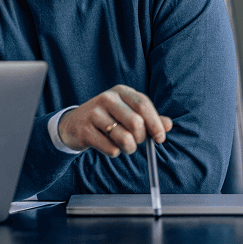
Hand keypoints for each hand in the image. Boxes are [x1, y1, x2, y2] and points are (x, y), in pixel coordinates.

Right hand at [57, 84, 172, 156]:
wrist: (74, 124)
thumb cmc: (108, 119)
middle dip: (141, 138)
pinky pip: (111, 149)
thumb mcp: (128, 113)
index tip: (160, 138)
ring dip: (129, 148)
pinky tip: (106, 144)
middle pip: (136, 123)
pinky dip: (114, 152)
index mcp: (120, 91)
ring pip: (125, 138)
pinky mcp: (85, 130)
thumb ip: (150, 119)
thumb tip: (168, 125)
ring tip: (122, 145)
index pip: (143, 104)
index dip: (155, 123)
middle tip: (136, 141)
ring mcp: (94, 113)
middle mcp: (107, 98)